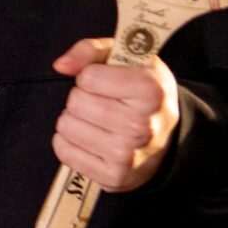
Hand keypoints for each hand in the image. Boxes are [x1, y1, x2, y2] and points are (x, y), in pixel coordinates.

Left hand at [50, 39, 178, 192]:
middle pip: (76, 103)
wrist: (167, 137)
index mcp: (150, 91)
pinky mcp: (113, 177)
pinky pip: (65, 152)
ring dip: (74, 120)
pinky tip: (90, 138)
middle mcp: (142, 126)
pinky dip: (69, 142)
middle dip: (81, 97)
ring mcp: (127, 155)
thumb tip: (61, 65)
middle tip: (101, 102)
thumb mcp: (125, 58)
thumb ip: (90, 50)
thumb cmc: (141, 91)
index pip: (88, 77)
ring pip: (67, 127)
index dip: (90, 76)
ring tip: (96, 120)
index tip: (106, 81)